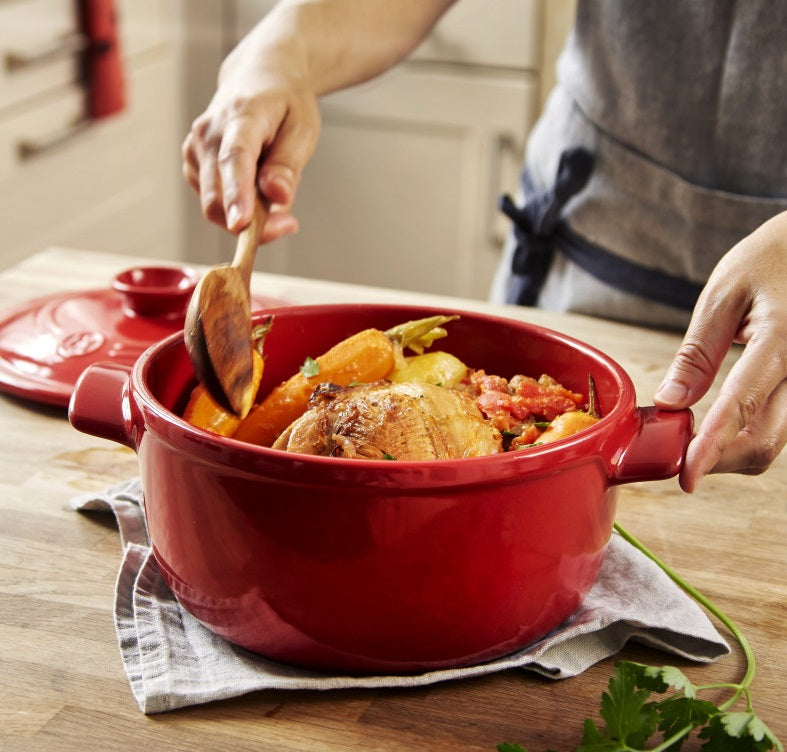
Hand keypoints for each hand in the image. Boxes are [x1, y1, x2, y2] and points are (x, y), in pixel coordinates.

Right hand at [181, 31, 320, 242]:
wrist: (260, 77)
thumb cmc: (285, 104)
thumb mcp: (302, 130)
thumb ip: (287, 164)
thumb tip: (277, 196)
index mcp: (241, 117)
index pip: (234, 159)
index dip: (237, 194)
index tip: (241, 224)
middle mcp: (209, 133)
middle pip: (217, 195)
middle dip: (251, 224)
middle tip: (288, 224)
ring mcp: (195, 149)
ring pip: (214, 204)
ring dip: (247, 217)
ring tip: (277, 195)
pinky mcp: (193, 164)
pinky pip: (213, 201)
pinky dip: (236, 208)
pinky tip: (256, 190)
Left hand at [654, 210, 786, 491]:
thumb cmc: (772, 258)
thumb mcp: (724, 294)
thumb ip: (698, 353)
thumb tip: (670, 401)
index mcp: (783, 341)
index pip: (741, 407)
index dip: (711, 449)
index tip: (686, 476)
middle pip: (765, 440)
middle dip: (718, 459)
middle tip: (677, 456)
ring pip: (776, 438)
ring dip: (733, 451)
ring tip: (694, 437)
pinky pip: (783, 422)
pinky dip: (750, 433)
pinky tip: (723, 424)